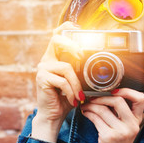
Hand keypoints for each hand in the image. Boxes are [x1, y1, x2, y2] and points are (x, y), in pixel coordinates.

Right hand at [32, 21, 84, 142]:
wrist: (54, 115)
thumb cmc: (66, 98)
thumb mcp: (77, 81)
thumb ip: (82, 71)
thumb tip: (101, 65)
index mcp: (55, 57)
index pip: (57, 35)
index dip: (66, 28)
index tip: (78, 27)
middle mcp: (47, 60)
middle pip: (56, 40)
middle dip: (71, 45)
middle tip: (81, 55)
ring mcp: (43, 68)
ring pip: (66, 67)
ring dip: (76, 83)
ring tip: (80, 96)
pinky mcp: (42, 78)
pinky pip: (62, 81)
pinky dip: (71, 91)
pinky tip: (73, 99)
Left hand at [81, 88, 143, 142]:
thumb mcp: (124, 129)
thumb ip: (122, 114)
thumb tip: (108, 94)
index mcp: (137, 121)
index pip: (140, 98)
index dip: (127, 90)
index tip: (113, 90)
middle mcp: (132, 125)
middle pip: (119, 100)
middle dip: (102, 97)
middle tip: (92, 97)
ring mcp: (121, 132)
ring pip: (103, 109)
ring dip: (91, 105)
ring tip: (85, 105)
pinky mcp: (109, 137)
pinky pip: (96, 118)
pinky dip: (88, 113)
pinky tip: (85, 112)